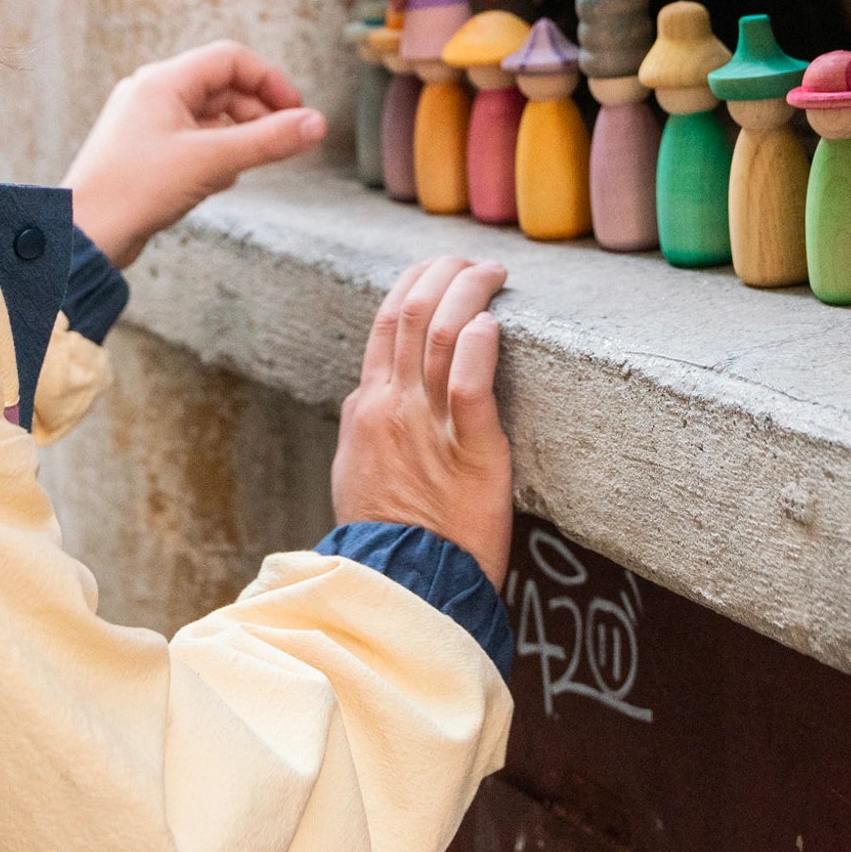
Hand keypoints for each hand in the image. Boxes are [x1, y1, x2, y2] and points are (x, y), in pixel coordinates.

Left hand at [63, 42, 325, 268]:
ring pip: (211, 116)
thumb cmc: (132, 192)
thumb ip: (268, 141)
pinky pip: (194, 140)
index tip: (296, 111)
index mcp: (163, 81)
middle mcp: (152, 94)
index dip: (270, 81)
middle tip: (282, 142)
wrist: (81, 237)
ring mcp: (147, 123)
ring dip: (237, 137)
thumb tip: (316, 124)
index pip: (231, 59)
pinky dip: (215, 155)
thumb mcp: (212, 162)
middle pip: (224, 86)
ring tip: (244, 167)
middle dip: (257, 113)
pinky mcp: (146, 153)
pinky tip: (216, 182)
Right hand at [332, 257, 511, 586]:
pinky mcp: (471, 454)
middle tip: (474, 261)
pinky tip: (492, 323)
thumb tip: (364, 395)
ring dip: (469, 292)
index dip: (416, 284)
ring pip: (441, 335)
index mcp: (366, 409)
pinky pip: (469, 388)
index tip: (442, 268)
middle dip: (444, 273)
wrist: (400, 591)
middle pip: (412, 313)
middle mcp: (391, 408)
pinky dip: (479, 346)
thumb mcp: (356, 471)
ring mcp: (428, 429)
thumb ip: (365, 427)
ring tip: (494, 273)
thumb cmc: (384, 539)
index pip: (386, 323)